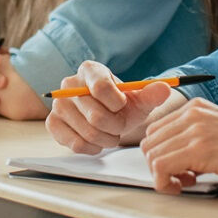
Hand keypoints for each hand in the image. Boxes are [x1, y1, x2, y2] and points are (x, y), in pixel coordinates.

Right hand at [46, 60, 172, 153]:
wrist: (107, 116)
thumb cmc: (122, 106)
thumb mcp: (140, 99)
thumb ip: (152, 94)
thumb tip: (165, 88)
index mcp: (90, 70)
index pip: (101, 88)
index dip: (118, 104)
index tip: (123, 106)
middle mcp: (69, 83)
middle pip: (96, 115)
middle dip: (115, 127)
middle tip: (119, 126)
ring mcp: (58, 104)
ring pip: (88, 132)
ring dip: (106, 139)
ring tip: (110, 133)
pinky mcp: (53, 123)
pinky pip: (75, 144)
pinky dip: (92, 148)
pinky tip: (97, 141)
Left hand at [140, 97, 217, 193]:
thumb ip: (196, 133)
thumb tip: (177, 154)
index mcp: (195, 107)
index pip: (156, 129)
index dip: (160, 152)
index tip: (175, 166)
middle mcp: (192, 114)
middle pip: (150, 141)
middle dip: (158, 164)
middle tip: (179, 177)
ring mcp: (195, 130)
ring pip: (152, 155)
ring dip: (162, 175)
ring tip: (184, 181)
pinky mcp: (200, 149)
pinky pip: (162, 167)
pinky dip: (165, 182)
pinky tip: (183, 185)